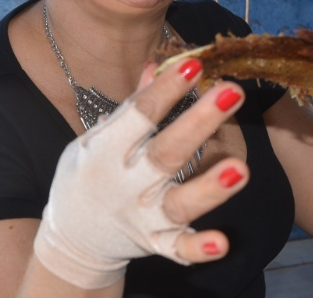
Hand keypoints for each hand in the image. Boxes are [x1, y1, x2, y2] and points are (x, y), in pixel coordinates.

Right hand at [33, 59, 247, 289]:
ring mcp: (142, 217)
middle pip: (167, 152)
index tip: (196, 64)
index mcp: (107, 150)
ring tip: (240, 169)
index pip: (141, 114)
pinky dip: (197, 248)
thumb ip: (131, 107)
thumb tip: (158, 65)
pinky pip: (177, 249)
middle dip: (200, 122)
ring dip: (210, 188)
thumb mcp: (96, 138)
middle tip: (233, 92)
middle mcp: (126, 183)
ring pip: (179, 203)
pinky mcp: (155, 244)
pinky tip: (221, 242)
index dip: (167, 89)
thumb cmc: (88, 175)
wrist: (71, 240)